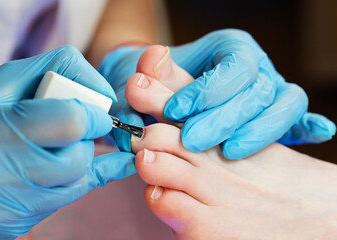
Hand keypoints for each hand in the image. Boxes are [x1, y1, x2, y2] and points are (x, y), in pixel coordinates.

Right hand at [0, 45, 134, 238]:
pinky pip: (62, 202)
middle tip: (70, 131)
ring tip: (52, 148)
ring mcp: (6, 208)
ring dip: (77, 162)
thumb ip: (61, 71)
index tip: (97, 114)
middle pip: (78, 158)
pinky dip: (68, 181)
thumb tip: (107, 94)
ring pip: (76, 183)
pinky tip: (72, 170)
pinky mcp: (10, 226)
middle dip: (84, 141)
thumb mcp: (7, 82)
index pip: (73, 124)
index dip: (93, 116)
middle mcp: (0, 177)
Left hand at [99, 29, 334, 158]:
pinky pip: (297, 118)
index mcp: (232, 50)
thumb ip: (151, 73)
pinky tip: (319, 131)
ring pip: (283, 105)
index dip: (207, 90)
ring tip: (230, 151)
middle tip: (192, 141)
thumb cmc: (163, 87)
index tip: (174, 112)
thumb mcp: (152, 78)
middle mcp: (256, 67)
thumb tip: (154, 58)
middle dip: (225, 118)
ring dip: (259, 130)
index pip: (233, 65)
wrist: (171, 101)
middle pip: (257, 89)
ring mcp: (269, 91)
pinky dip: (307, 125)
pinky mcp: (275, 116)